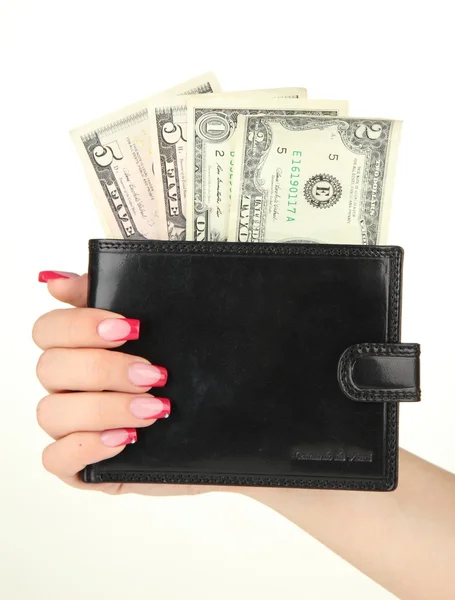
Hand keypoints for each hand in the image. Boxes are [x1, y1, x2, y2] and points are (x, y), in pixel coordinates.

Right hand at [33, 271, 232, 496]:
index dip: (79, 325)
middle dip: (104, 369)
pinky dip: (86, 447)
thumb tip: (57, 281)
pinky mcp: (87, 465)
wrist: (231, 426)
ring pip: (50, 413)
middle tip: (154, 374)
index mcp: (85, 347)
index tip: (130, 327)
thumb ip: (118, 293)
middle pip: (49, 368)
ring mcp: (77, 426)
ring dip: (103, 408)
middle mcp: (73, 385)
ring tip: (154, 410)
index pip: (48, 329)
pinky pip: (55, 460)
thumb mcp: (169, 326)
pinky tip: (125, 439)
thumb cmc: (196, 374)